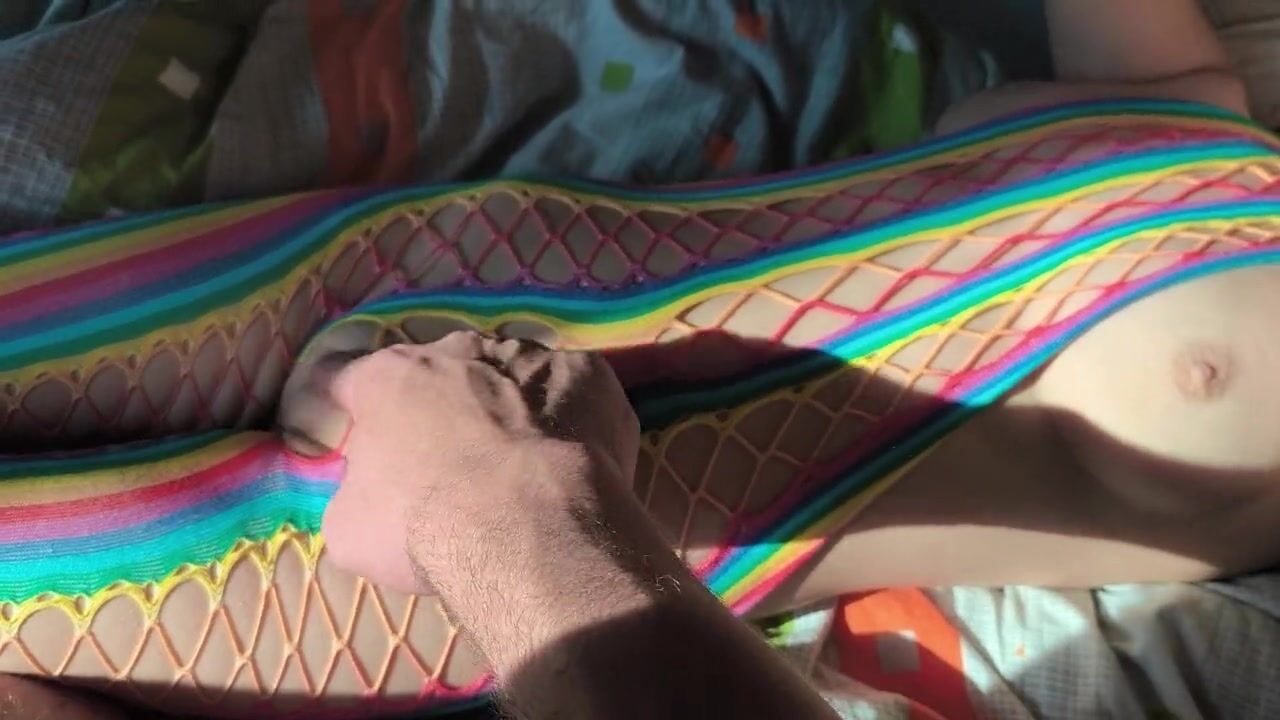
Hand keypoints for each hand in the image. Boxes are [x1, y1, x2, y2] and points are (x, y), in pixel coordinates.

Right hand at [317, 331, 639, 595]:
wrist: (529, 529)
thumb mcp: (350, 527)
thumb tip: (366, 492)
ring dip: (507, 407)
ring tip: (519, 462)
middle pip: (440, 371)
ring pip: (510, 374)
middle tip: (449, 460)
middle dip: (440, 406)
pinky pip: (571, 391)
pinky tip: (568, 459)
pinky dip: (567, 418)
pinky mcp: (590, 374)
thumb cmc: (425, 526)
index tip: (357, 431)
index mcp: (390, 377)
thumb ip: (355, 492)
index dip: (352, 407)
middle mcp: (458, 351)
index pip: (351, 377)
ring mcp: (530, 356)